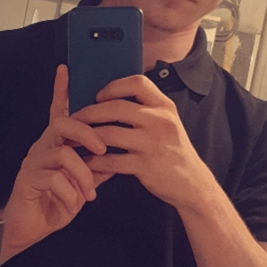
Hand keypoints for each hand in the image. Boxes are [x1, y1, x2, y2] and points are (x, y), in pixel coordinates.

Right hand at [0, 65, 113, 263]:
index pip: (59, 110)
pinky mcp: (28, 179)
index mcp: (57, 143)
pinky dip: (70, 192)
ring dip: (82, 173)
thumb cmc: (55, 202)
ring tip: (89, 190)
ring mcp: (34, 161)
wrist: (28, 230)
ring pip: (63, 152)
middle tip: (102, 149)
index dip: (61, 90)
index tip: (65, 68)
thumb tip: (118, 153)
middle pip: (63, 123)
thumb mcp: (82, 183)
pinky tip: (74, 202)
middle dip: (87, 133)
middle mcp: (44, 146)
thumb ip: (98, 166)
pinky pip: (54, 178)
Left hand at [74, 75, 216, 210]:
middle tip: (75, 118)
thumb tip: (112, 97)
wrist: (192, 183)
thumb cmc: (173, 150)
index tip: (99, 95)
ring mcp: (153, 144)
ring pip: (109, 134)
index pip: (138, 83)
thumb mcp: (168, 122)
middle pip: (116, 107)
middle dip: (90, 112)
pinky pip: (111, 161)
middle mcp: (161, 121)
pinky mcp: (145, 167)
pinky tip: (86, 162)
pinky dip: (94, 162)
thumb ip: (148, 109)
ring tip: (74, 140)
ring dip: (86, 137)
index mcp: (165, 106)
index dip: (114, 86)